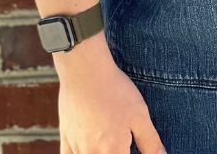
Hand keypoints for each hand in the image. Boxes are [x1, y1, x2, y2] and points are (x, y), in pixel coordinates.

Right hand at [56, 39, 165, 153]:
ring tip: (108, 145)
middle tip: (122, 145)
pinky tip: (87, 150)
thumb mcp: (140, 116)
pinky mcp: (66, 137)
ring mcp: (77, 147)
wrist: (85, 71)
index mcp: (114, 151)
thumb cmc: (115, 92)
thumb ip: (150, 143)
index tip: (132, 148)